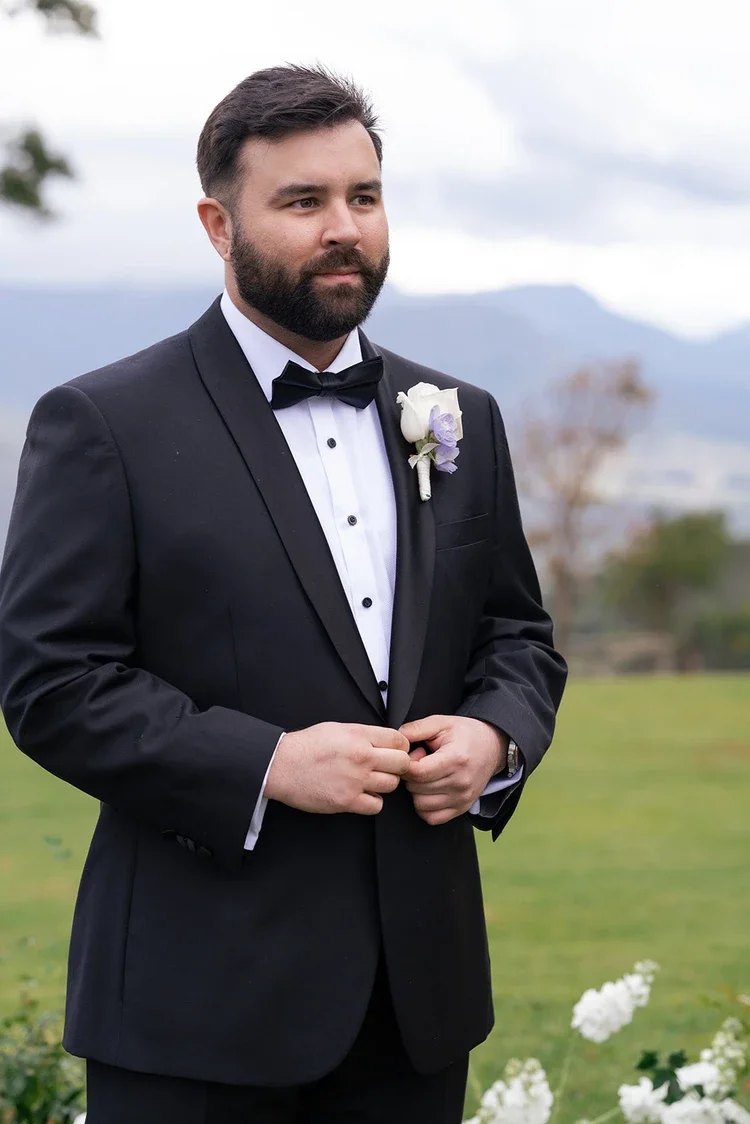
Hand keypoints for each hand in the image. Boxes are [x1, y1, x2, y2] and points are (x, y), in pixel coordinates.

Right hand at [265, 722, 410, 815]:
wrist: (282, 765)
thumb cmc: (306, 746)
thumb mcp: (337, 728)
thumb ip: (363, 735)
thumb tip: (383, 742)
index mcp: (359, 735)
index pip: (399, 740)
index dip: (401, 747)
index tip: (396, 751)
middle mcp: (361, 757)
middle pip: (402, 763)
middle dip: (399, 766)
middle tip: (389, 768)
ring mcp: (355, 780)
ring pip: (392, 784)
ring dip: (385, 783)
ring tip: (372, 781)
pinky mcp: (347, 801)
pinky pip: (376, 805)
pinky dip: (372, 801)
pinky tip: (362, 795)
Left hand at [399, 714, 507, 825]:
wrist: (492, 747)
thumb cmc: (465, 734)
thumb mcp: (441, 722)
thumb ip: (417, 728)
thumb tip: (397, 740)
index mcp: (455, 759)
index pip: (418, 773)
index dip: (406, 764)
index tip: (412, 755)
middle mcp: (460, 783)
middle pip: (416, 789)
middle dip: (410, 775)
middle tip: (420, 762)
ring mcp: (462, 798)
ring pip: (420, 804)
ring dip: (416, 791)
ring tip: (426, 775)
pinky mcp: (462, 808)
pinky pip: (432, 817)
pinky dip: (424, 806)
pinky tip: (429, 790)